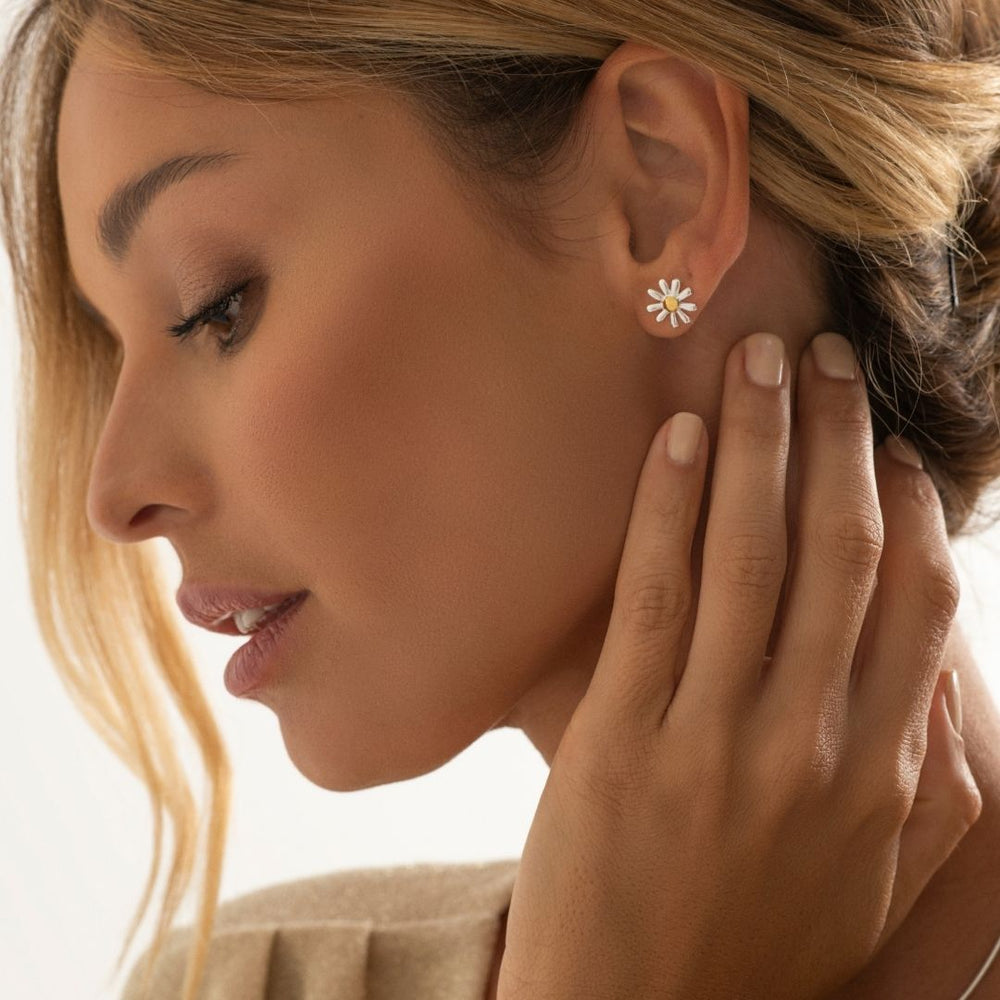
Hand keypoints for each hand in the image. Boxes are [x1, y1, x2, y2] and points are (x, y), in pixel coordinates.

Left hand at [497, 331, 981, 999]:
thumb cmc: (750, 947)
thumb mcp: (862, 875)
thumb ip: (905, 772)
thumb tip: (924, 668)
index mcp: (880, 774)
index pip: (915, 604)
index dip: (908, 506)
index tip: (890, 443)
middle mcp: (811, 743)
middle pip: (840, 553)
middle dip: (837, 439)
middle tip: (825, 358)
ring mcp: (716, 739)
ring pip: (752, 556)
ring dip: (759, 442)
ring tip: (757, 362)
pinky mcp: (623, 740)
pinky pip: (656, 598)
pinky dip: (670, 507)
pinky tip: (675, 438)